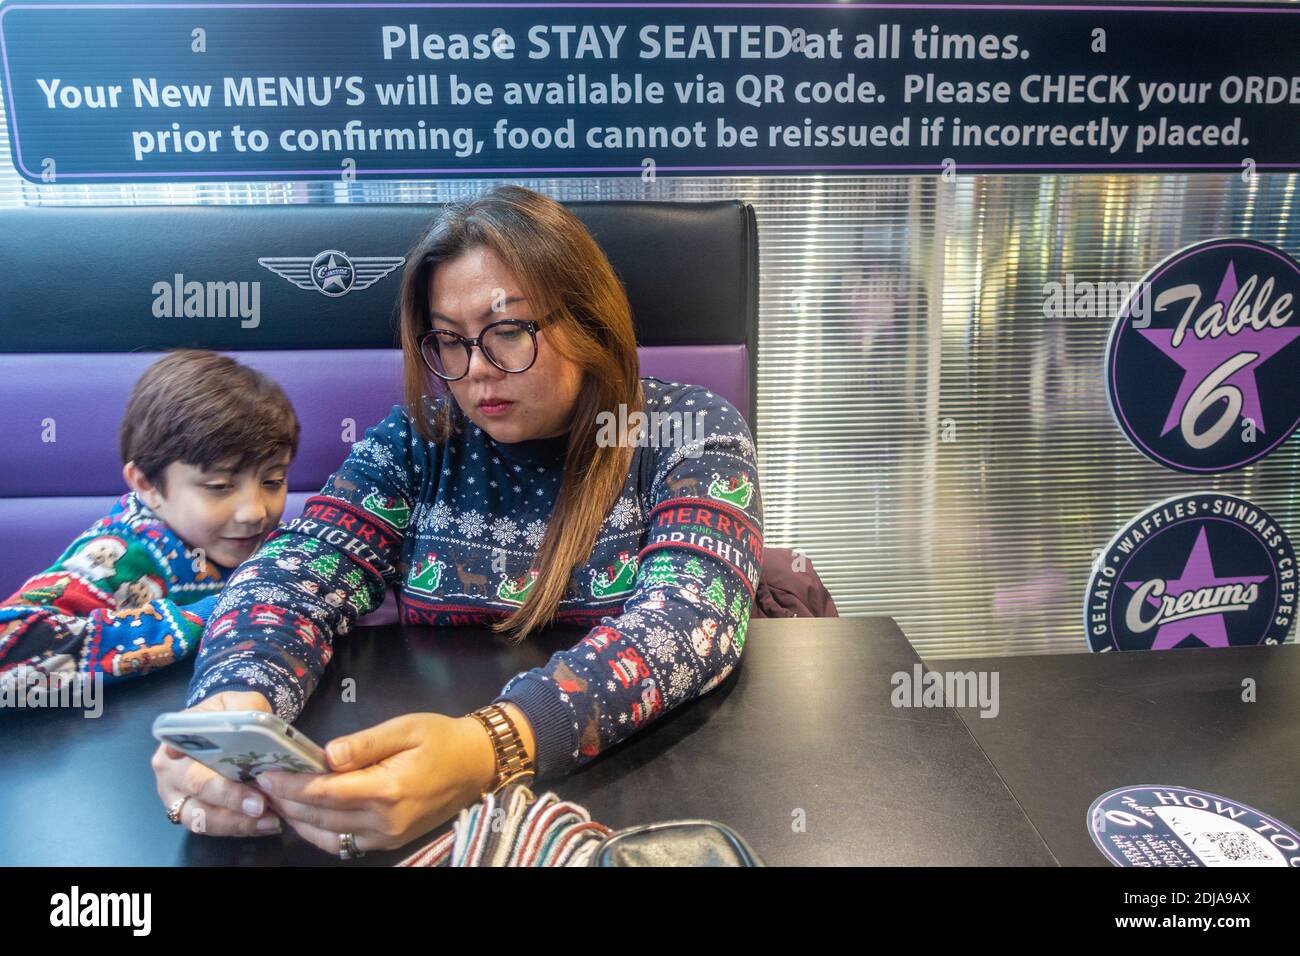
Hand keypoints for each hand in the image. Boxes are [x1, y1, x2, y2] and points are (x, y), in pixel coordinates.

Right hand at [151, 690, 283, 836]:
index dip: (203, 768)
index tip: (225, 775)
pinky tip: (265, 824)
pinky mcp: (195, 815)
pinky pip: (213, 828)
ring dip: (236, 822)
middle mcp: (171, 773)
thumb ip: (244, 709)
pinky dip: (239, 828)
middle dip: (230, 799)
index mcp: (175, 742)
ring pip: (201, 819)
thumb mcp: (238, 702)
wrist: (229, 727)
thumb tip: (250, 723)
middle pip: (196, 791)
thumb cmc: (230, 714)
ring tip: (268, 820)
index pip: (185, 756)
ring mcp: (178, 798)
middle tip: (260, 804)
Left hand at [254, 712, 497, 855]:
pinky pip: (344, 843)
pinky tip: (306, 815)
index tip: (266, 773)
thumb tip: (325, 755)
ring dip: (298, 819)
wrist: (477, 764)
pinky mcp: (390, 841)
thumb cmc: (441, 738)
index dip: (291, 784)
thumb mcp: (405, 728)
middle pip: (320, 816)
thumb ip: (363, 743)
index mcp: (387, 789)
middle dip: (287, 801)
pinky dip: (319, 832)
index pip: (324, 791)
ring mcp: (387, 836)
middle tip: (261, 784)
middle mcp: (384, 820)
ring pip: (327, 835)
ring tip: (277, 798)